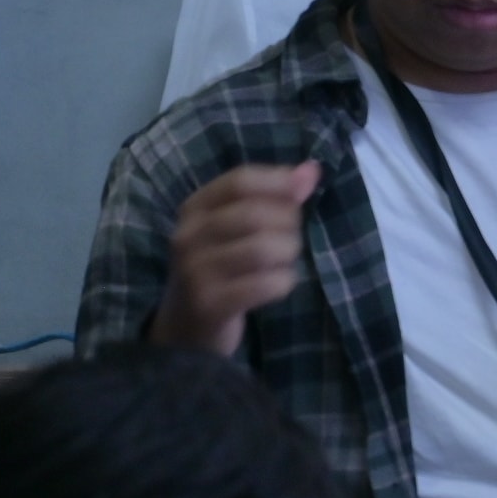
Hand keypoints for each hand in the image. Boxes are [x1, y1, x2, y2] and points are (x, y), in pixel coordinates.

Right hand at [150, 163, 318, 354]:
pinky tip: (277, 284)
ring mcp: (195, 272)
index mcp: (194, 208)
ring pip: (264, 248)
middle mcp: (188, 236)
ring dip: (288, 253)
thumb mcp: (237, 227)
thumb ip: (275, 196)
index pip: (240, 181)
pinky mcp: (210, 304)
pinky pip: (266, 284)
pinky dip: (283, 281)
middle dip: (288, 223)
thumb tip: (311, 169)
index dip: (279, 182)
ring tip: (283, 261)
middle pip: (255, 214)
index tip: (300, 191)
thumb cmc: (220, 266)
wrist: (185, 327)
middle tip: (289, 237)